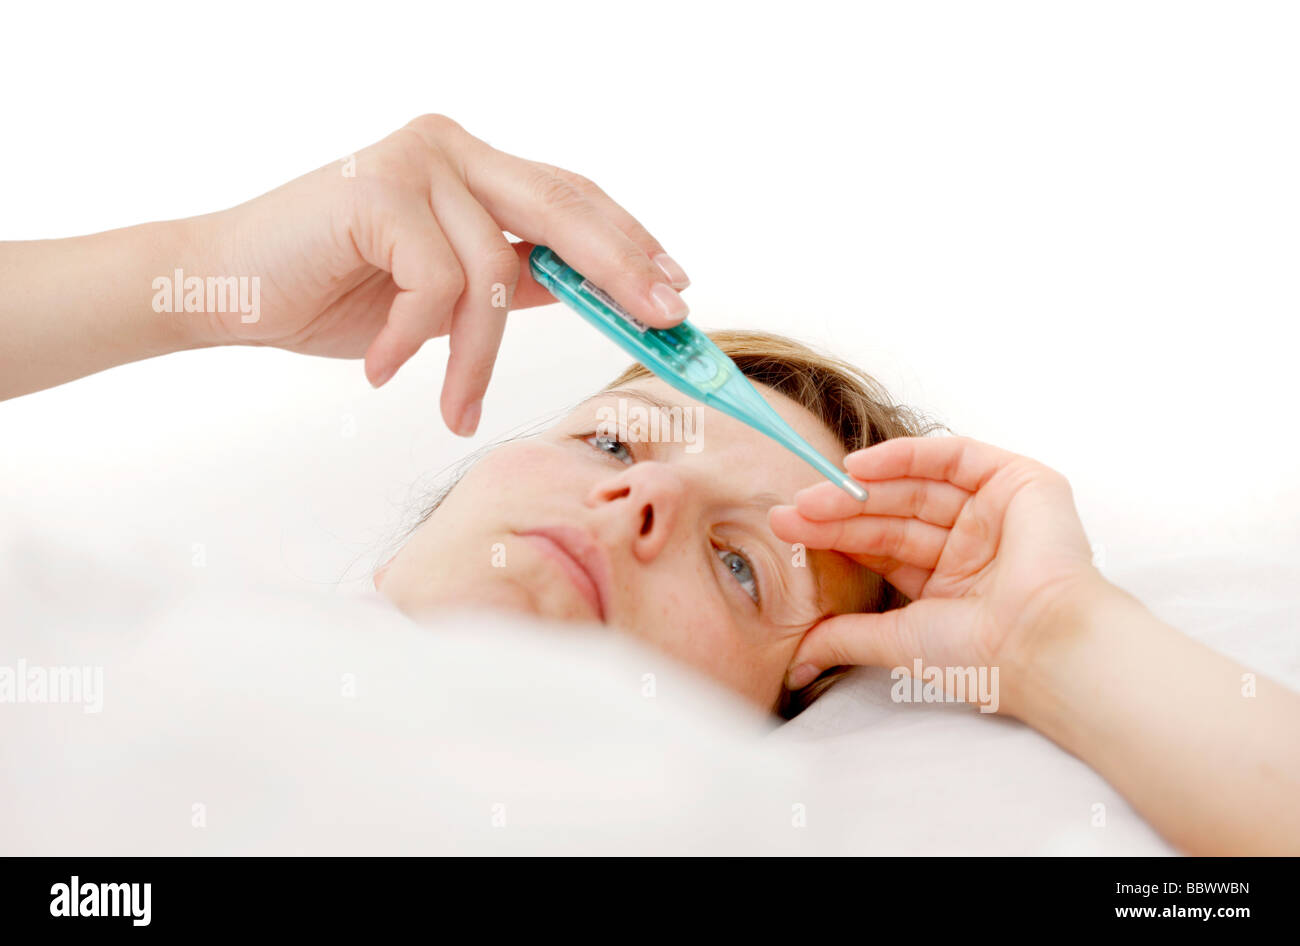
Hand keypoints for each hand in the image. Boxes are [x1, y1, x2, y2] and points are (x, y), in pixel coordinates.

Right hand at [187, 114, 690, 434]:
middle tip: (660, 322)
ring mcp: (415, 161)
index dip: (629, 241)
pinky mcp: (377, 190)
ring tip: (455, 407)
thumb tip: (587, 288)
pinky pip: (437, 285)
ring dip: (477, 358)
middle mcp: (451, 148)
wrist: (224, 289)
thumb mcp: (441, 292)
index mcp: (471, 166)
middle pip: (564, 207)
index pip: (572, 197)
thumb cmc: (330, 291)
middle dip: (621, 271)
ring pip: (493, 272)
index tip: (674, 288)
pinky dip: (416, 341)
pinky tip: (386, 370)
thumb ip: (509, 276)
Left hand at [769, 435, 1104, 715]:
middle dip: (839, 512)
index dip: (834, 536)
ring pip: (916, 486)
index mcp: (951, 582)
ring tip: (814, 496)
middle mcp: (973, 543)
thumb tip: (796, 663)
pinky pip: (954, 457)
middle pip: (893, 515)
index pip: (882, 547)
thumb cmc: (980, 654)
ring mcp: (996, 511)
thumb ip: (846, 639)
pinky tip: (861, 466)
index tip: (786, 530)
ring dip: (862, 488)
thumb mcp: (896, 640)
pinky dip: (907, 456)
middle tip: (790, 511)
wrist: (1040, 644)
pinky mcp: (1020, 482)